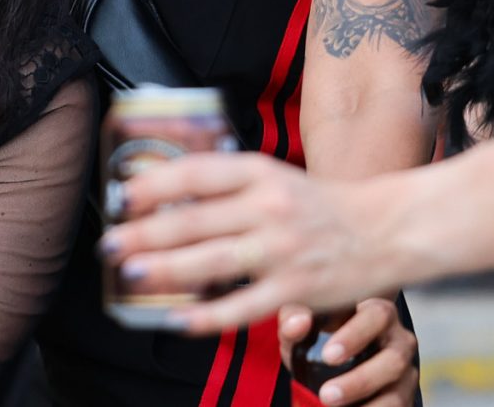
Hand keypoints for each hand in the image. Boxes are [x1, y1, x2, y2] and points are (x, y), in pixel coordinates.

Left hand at [100, 152, 409, 335]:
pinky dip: (207, 316)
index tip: (118, 196)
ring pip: (212, 263)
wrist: (387, 229)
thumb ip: (230, 185)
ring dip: (165, 271)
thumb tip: (168, 196)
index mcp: (262, 173)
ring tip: (129, 276)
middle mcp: (270, 208)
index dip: (154, 185)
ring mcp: (283, 251)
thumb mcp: (277, 178)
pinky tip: (177, 319)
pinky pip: (242, 307)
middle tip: (107, 245)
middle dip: (144, 233)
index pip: (198, 174)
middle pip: (195, 220)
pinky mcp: (296, 290)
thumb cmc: (321, 205)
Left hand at [283, 297, 418, 406]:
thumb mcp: (303, 325)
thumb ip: (294, 319)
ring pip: (397, 394)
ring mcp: (405, 374)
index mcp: (377, 312)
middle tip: (326, 394)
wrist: (331, 366)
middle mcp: (399, 341)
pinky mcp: (404, 400)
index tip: (328, 356)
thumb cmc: (320, 334)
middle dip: (361, 380)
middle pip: (394, 358)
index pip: (376, 315)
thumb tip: (297, 324)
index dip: (356, 335)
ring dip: (367, 406)